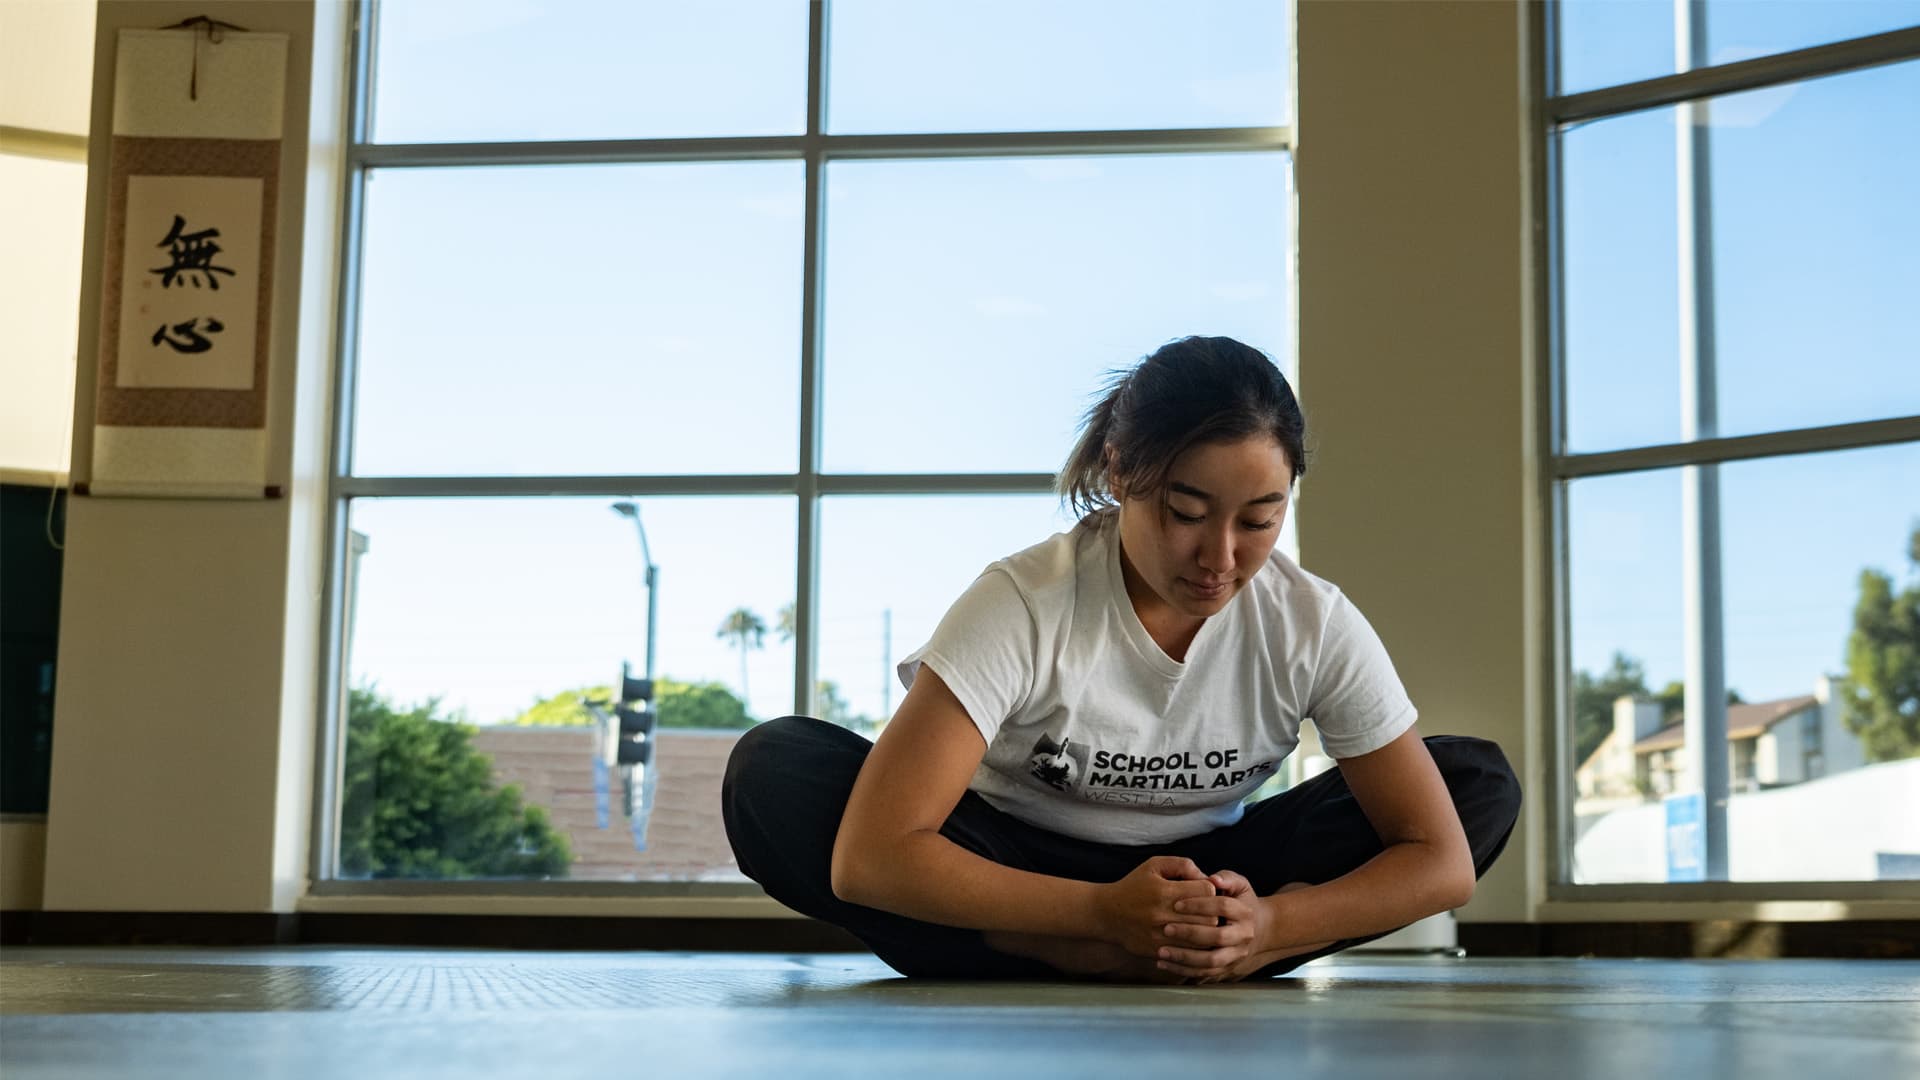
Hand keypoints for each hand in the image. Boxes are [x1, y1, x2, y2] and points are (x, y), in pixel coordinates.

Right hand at [1094, 856, 1218, 957]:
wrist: (1106, 914)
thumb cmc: (1133, 886)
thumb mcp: (1154, 865)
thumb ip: (1182, 865)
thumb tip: (1205, 876)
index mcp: (1165, 891)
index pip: (1207, 890)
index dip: (1209, 889)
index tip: (1203, 890)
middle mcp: (1163, 914)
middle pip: (1209, 916)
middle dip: (1212, 911)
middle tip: (1207, 909)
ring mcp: (1160, 936)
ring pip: (1202, 938)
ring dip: (1205, 931)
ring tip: (1201, 924)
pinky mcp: (1157, 951)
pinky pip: (1187, 953)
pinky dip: (1193, 946)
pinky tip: (1191, 938)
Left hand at [1152, 869, 1273, 982]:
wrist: (1258, 930)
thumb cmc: (1240, 903)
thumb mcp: (1239, 885)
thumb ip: (1226, 878)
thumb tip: (1213, 879)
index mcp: (1245, 913)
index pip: (1223, 906)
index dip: (1200, 904)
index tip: (1177, 904)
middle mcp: (1243, 936)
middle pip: (1218, 937)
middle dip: (1190, 933)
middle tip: (1167, 928)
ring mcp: (1235, 956)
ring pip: (1211, 961)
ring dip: (1184, 957)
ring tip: (1162, 951)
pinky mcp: (1225, 969)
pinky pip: (1203, 974)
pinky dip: (1182, 971)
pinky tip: (1164, 964)